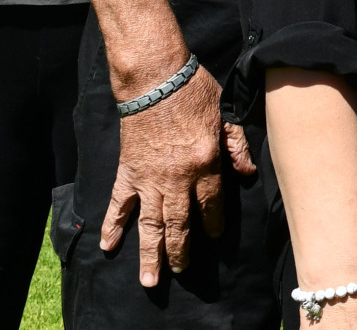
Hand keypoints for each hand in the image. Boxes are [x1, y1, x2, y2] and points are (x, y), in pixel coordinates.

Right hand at [101, 65, 257, 286]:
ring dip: (150, 253)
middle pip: (179, 223)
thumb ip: (236, 145)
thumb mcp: (225, 114)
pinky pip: (119, 205)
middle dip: (181, 251)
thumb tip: (247, 171)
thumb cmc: (193, 91)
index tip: (212, 238)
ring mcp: (149, 178)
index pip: (211, 203)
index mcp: (204, 163)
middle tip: (182, 271)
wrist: (154, 78)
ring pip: (150, 224)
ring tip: (150, 279)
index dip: (212, 223)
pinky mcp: (127, 172)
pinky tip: (108, 247)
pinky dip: (112, 226)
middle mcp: (177, 178)